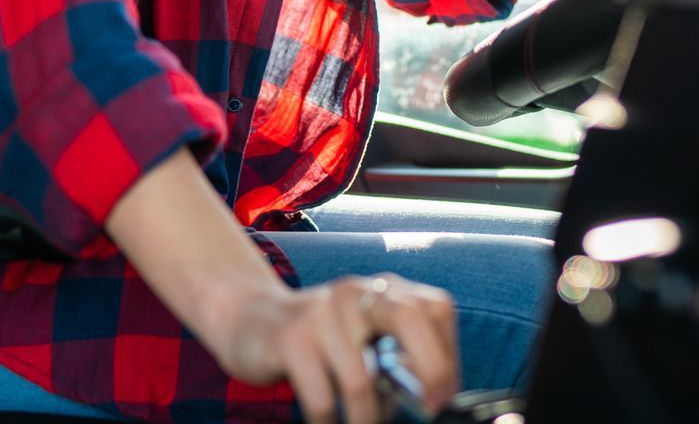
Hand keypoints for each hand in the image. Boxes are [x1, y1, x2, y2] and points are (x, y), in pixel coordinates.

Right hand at [211, 273, 459, 423]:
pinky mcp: (292, 338)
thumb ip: (399, 358)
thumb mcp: (364, 338)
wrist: (250, 321)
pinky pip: (324, 399)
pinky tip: (330, 421)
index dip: (448, 356)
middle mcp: (356, 292)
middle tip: (429, 411)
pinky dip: (331, 423)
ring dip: (369, 419)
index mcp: (383, 289)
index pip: (436, 308)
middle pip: (411, 318)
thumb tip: (434, 400)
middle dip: (432, 371)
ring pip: (362, 381)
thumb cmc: (321, 342)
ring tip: (364, 423)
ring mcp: (322, 311)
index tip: (443, 398)